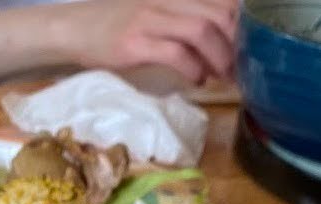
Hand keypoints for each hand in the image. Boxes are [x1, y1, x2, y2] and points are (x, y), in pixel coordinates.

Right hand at [69, 0, 238, 84]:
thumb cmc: (116, 26)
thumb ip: (185, 21)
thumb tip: (221, 43)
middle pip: (219, 15)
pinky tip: (196, 80)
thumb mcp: (156, 13)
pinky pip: (176, 53)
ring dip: (219, 58)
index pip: (222, 2)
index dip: (242, 26)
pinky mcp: (135, 43)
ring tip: (220, 76)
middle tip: (238, 69)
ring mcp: (149, 20)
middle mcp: (166, 1)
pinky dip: (193, 69)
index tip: (248, 50)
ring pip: (201, 31)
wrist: (73, 28)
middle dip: (236, 45)